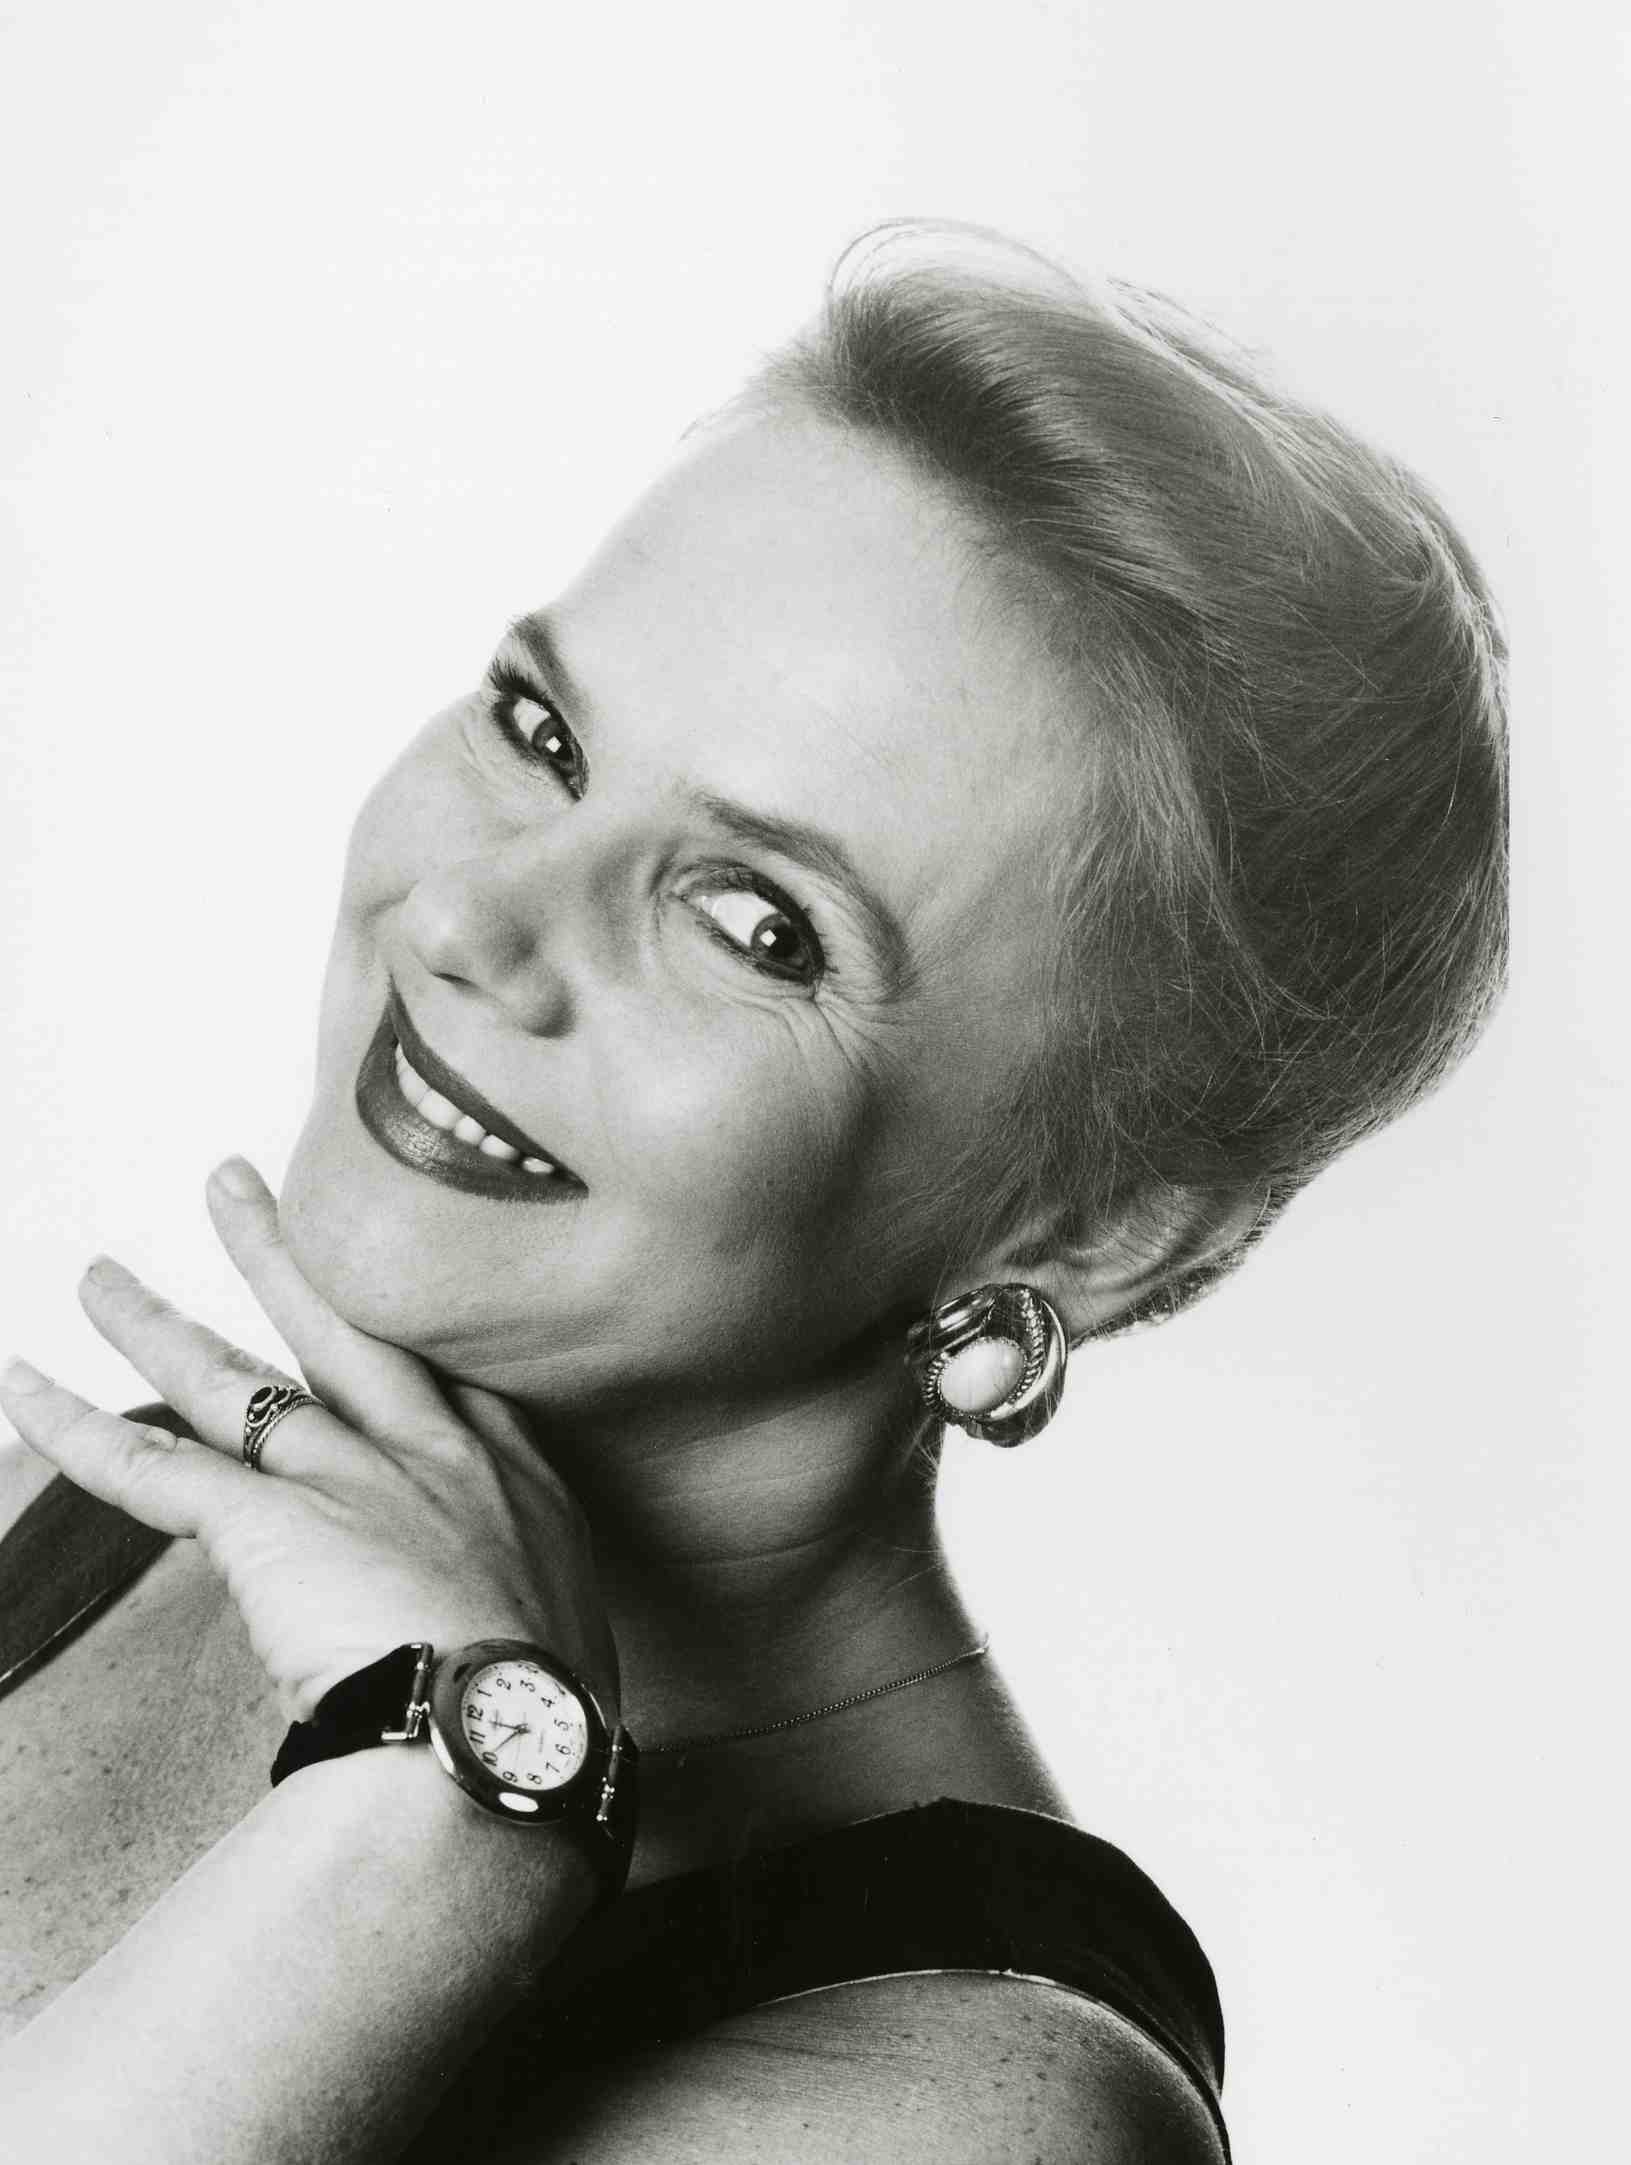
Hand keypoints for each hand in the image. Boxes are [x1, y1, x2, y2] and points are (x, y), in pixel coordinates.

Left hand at [0, 1159, 617, 1725]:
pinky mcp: (264, 1523)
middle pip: (339, 1329)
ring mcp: (345, 1478)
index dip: (396, 1325)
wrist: (507, 1736)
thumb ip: (526, 1627)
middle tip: (231, 1184)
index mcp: (511, 1482)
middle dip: (277, 1254)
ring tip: (100, 1277)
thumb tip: (506, 1666)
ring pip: (231, 1380)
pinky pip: (148, 1465)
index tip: (367, 1289)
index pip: (444, 1376)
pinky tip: (23, 1387)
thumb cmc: (547, 1718)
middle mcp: (428, 1454)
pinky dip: (74, 1426)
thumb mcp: (570, 1650)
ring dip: (154, 1324)